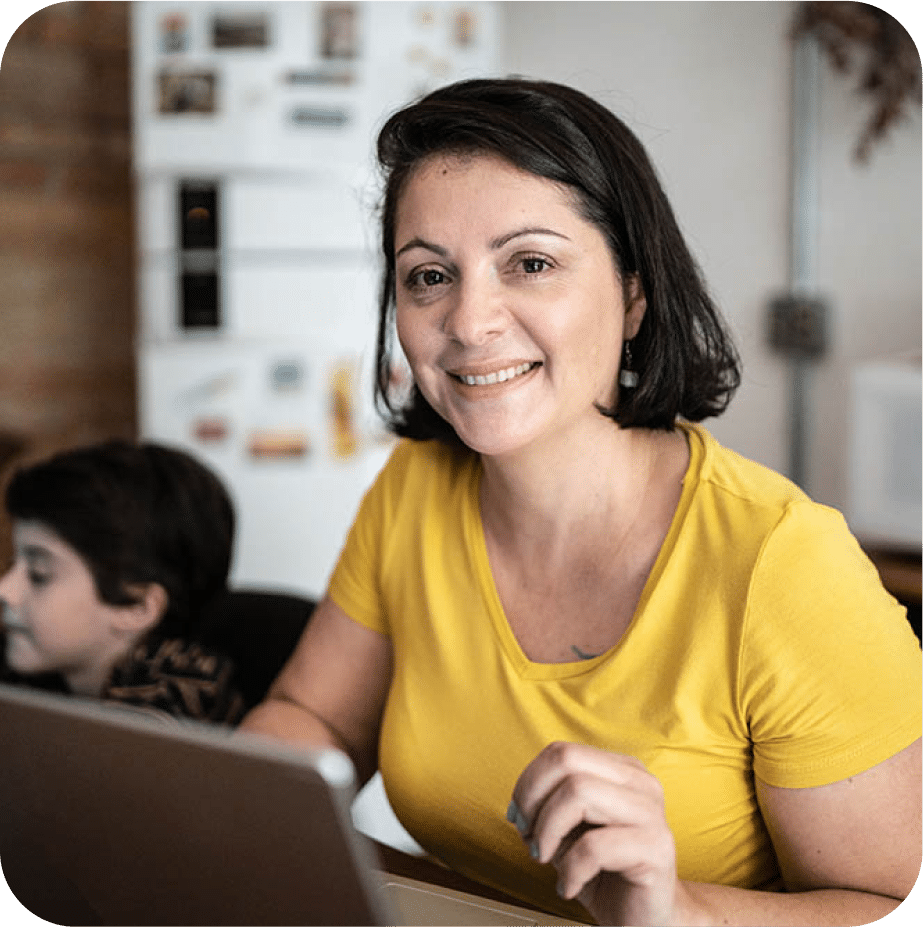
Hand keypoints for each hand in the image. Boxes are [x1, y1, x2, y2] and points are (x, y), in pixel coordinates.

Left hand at [509, 742, 685, 926]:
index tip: (518, 816)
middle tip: (530, 838)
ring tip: (547, 860)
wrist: (647, 919)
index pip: (561, 752)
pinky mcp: (656, 848)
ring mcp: (651, 812)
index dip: (529, 783)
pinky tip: (569, 886)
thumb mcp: (570, 832)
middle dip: (534, 800)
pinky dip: (569, 870)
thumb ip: (548, 808)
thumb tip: (519, 807)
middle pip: (568, 762)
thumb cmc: (606, 873)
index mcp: (621, 770)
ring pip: (579, 792)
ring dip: (548, 832)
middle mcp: (640, 783)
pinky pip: (594, 846)